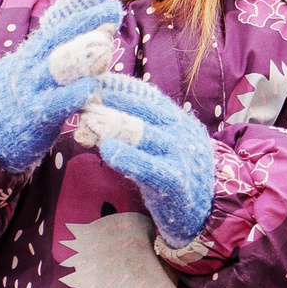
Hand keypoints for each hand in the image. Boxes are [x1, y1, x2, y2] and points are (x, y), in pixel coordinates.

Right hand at [0, 0, 123, 171]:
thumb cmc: (23, 89)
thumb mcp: (38, 59)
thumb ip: (62, 41)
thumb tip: (92, 15)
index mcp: (38, 47)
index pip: (59, 18)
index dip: (78, 0)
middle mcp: (35, 62)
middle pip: (60, 36)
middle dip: (86, 19)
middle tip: (113, 6)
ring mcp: (34, 87)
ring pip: (57, 67)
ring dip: (81, 53)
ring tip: (105, 41)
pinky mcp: (36, 115)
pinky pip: (54, 104)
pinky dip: (71, 96)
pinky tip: (89, 89)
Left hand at [89, 74, 217, 246]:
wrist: (210, 209)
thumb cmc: (176, 173)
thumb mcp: (160, 142)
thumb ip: (136, 126)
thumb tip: (98, 108)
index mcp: (174, 117)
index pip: (142, 93)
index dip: (114, 85)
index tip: (86, 78)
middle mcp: (178, 130)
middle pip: (140, 108)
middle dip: (107, 99)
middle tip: (76, 95)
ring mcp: (179, 154)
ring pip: (142, 133)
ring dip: (110, 123)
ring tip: (84, 118)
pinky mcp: (176, 181)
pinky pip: (149, 167)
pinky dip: (128, 157)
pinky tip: (106, 150)